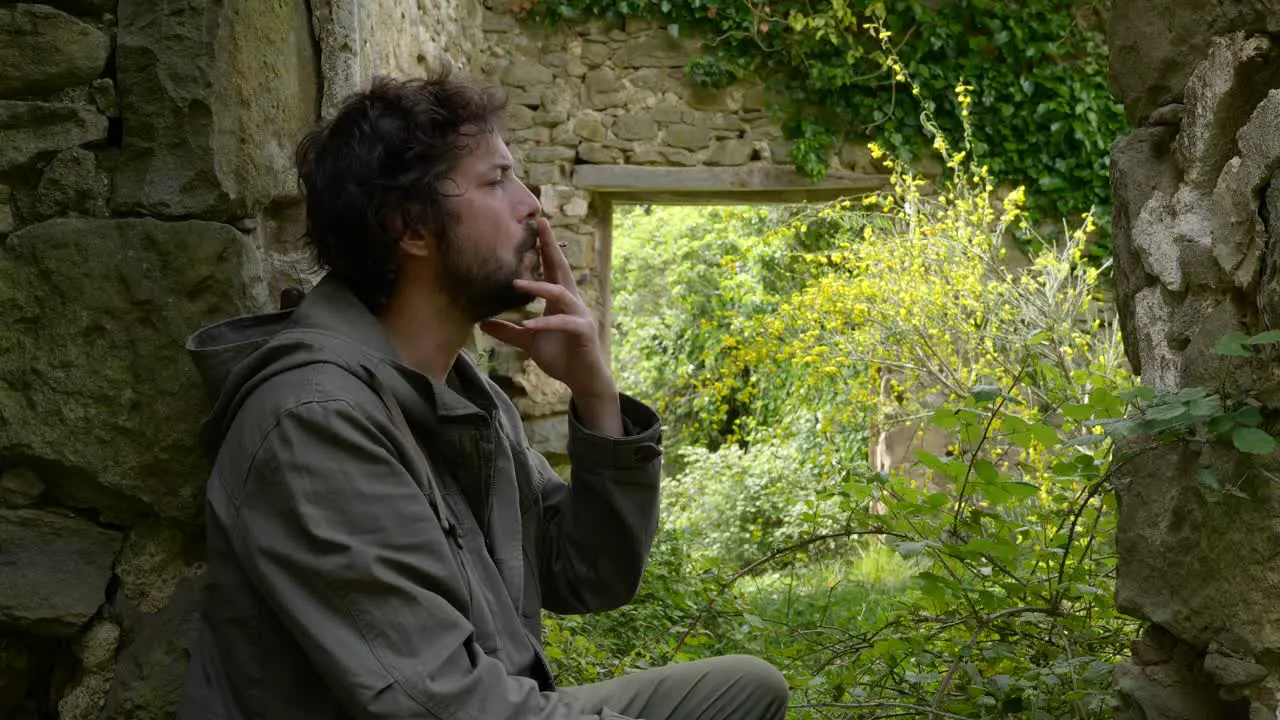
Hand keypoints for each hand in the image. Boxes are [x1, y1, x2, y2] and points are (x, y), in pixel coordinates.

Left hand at [479, 218, 616, 402]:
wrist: (582, 379)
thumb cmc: (561, 357)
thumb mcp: (529, 342)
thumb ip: (509, 331)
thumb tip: (483, 322)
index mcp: (559, 300)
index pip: (551, 268)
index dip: (544, 247)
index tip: (536, 225)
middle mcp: (571, 302)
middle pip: (561, 268)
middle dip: (551, 246)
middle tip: (541, 224)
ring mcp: (579, 315)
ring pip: (560, 293)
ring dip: (539, 287)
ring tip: (517, 283)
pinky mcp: (583, 331)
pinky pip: (563, 322)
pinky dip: (546, 323)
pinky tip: (529, 325)